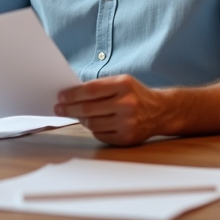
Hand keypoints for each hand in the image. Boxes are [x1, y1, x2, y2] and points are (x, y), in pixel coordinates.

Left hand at [54, 74, 169, 146]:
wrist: (161, 111)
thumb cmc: (135, 94)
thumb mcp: (122, 82)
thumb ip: (99, 86)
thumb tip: (70, 95)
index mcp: (124, 85)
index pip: (90, 90)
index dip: (72, 94)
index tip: (60, 97)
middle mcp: (127, 104)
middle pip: (88, 109)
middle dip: (69, 108)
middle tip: (59, 108)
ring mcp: (128, 123)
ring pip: (92, 123)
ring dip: (80, 119)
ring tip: (77, 114)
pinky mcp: (127, 138)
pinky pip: (100, 134)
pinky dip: (93, 128)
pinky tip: (93, 122)